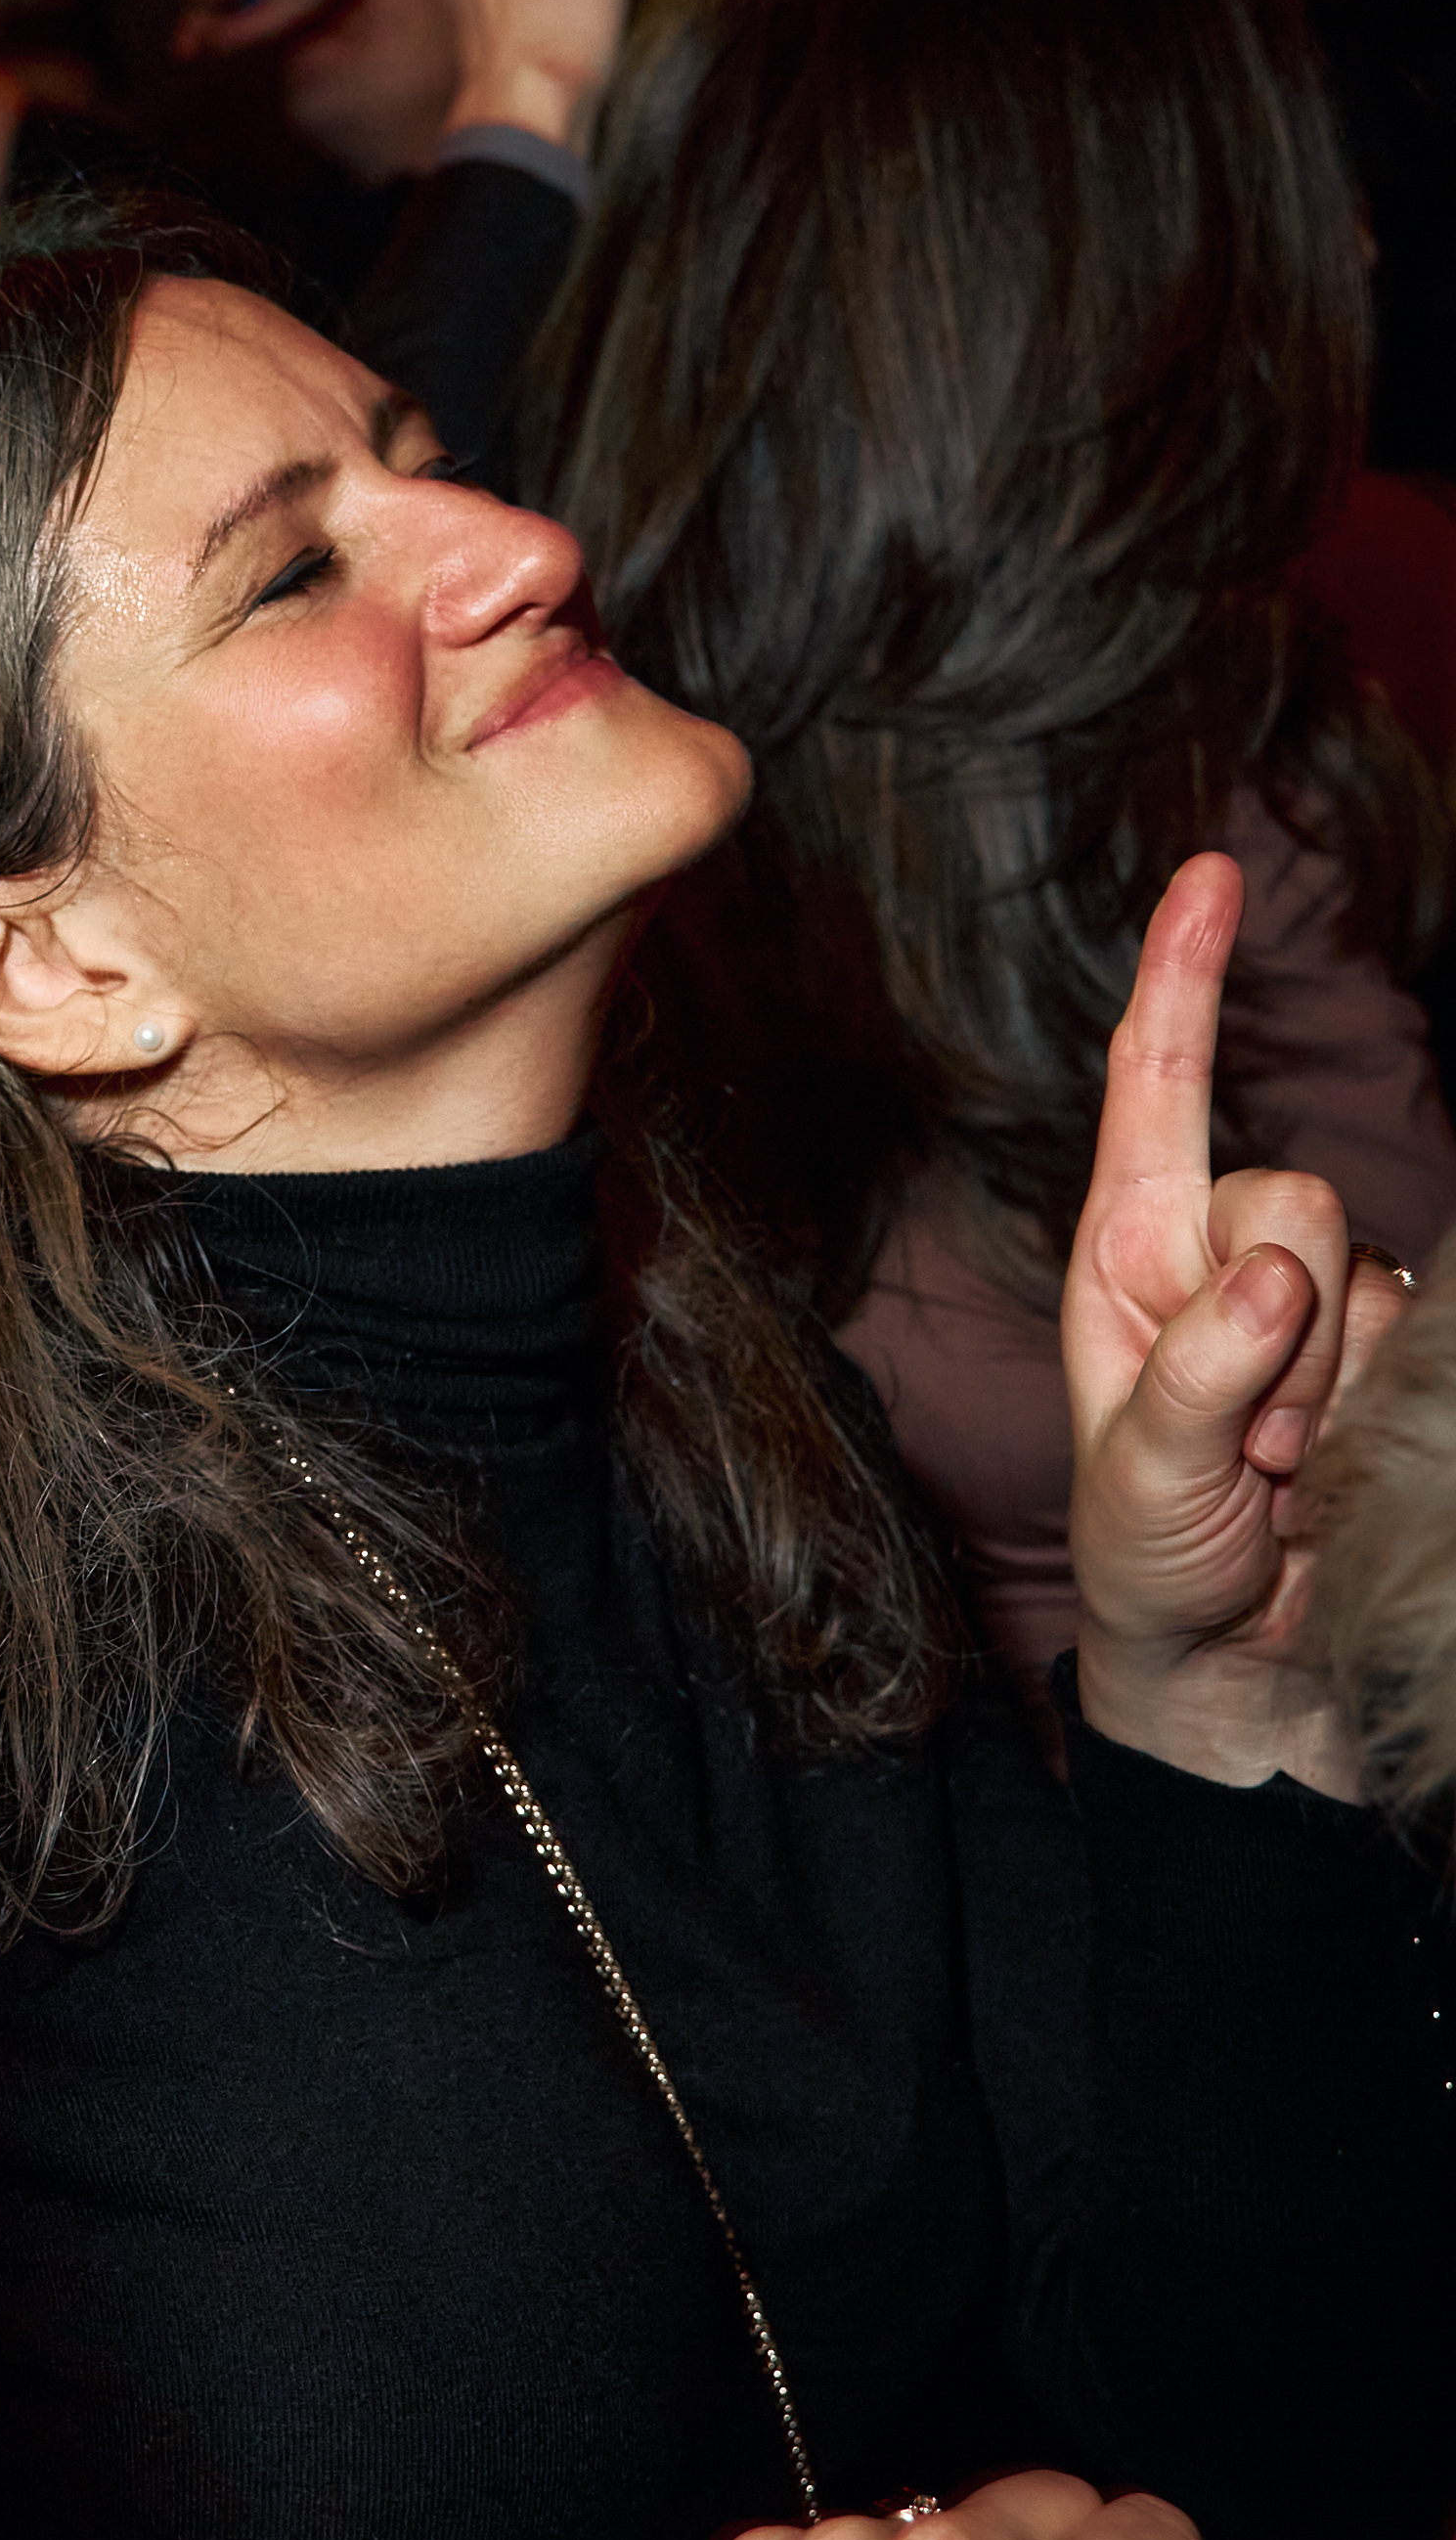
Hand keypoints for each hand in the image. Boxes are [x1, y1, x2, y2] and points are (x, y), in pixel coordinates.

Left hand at [1065, 852, 1407, 1789]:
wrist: (1237, 1665)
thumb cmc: (1150, 1558)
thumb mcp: (1139, 1472)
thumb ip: (1198, 1370)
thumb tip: (1277, 1275)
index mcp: (1129, 1249)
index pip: (1158, 1085)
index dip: (1183, 976)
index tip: (1209, 874)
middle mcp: (1219, 1254)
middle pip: (1293, 1191)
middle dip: (1273, 1319)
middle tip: (1234, 1438)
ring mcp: (1312, 1309)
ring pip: (1365, 1275)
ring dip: (1323, 1386)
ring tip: (1270, 1470)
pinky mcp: (1381, 1362)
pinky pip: (1409, 1338)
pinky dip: (1372, 1406)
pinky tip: (1329, 1471)